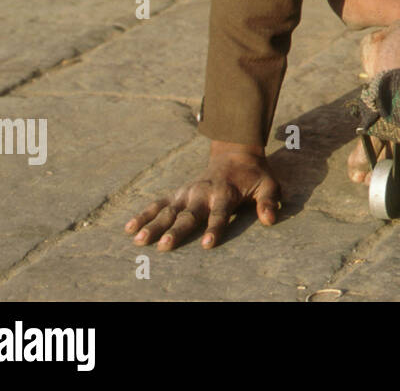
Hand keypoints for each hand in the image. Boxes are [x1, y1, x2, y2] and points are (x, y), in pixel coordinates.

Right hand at [125, 140, 280, 250]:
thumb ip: (268, 202)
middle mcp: (203, 193)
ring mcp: (187, 192)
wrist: (235, 153)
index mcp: (225, 193)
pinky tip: (129, 228)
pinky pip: (158, 204)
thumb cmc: (254, 175)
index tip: (208, 244)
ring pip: (168, 210)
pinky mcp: (178, 193)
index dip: (215, 229)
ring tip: (139, 240)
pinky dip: (144, 214)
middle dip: (177, 231)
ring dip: (153, 225)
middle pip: (189, 215)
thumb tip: (270, 220)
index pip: (220, 214)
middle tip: (164, 246)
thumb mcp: (269, 185)